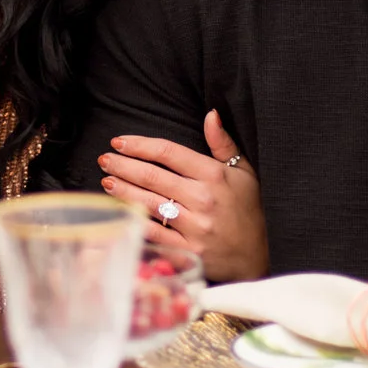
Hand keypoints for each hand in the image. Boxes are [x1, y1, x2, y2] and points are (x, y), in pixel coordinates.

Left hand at [96, 110, 267, 281]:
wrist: (263, 254)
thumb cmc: (250, 208)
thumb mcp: (245, 171)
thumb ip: (223, 143)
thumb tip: (211, 114)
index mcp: (214, 175)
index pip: (168, 152)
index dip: (140, 145)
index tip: (119, 142)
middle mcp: (202, 198)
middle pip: (153, 176)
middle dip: (123, 165)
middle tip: (104, 159)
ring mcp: (195, 226)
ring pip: (149, 203)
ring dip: (124, 191)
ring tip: (106, 182)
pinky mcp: (188, 250)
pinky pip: (155, 233)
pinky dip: (135, 221)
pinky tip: (120, 211)